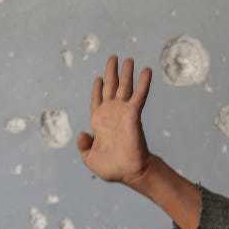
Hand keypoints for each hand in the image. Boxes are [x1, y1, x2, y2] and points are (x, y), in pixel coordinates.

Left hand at [76, 56, 153, 185]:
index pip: (97, 100)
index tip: (98, 78)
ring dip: (127, 73)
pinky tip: (146, 70)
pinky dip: (143, 82)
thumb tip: (82, 134)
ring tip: (128, 58)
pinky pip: (139, 95)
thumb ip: (83, 146)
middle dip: (111, 72)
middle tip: (113, 57)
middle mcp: (111, 113)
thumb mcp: (90, 159)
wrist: (128, 171)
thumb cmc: (111, 168)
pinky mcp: (133, 113)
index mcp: (99, 122)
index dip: (97, 89)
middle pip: (110, 87)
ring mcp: (122, 112)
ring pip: (124, 87)